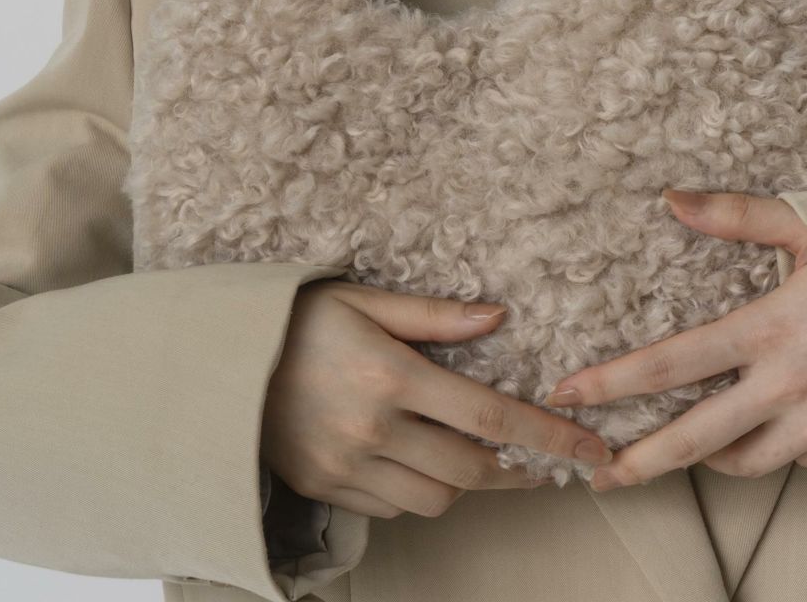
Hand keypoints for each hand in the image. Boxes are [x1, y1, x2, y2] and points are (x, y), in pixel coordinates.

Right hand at [262, 279, 614, 517]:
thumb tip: (499, 316)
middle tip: (540, 458)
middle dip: (516, 468)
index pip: (491, 417)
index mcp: (391, 376)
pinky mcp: (325, 488)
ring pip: (436, 498)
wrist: (216, 361)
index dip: (549, 436)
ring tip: (478, 455)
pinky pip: (393, 506)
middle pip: (472, 470)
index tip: (590, 449)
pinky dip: (418, 489)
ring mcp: (346, 466)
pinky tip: (421, 458)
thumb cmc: (297, 318)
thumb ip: (435, 314)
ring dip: (467, 482)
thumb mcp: (365, 299)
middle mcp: (372, 429)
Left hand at [541, 191, 806, 491]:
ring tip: (675, 453)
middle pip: (695, 439)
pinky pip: (796, 460)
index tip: (569, 393)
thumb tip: (671, 198)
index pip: (674, 362)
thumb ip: (738, 215)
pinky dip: (772, 449)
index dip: (615, 382)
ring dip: (705, 460)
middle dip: (639, 460)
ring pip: (745, 462)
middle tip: (596, 472)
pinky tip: (762, 431)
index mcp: (772, 330)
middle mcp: (790, 389)